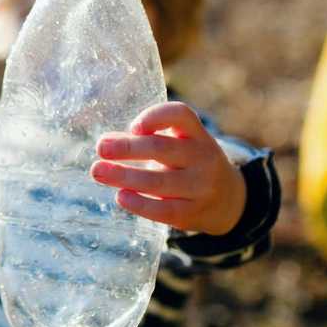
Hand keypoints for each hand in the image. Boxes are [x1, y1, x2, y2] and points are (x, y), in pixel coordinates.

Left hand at [90, 102, 246, 234]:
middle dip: (128, 147)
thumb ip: (144, 141)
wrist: (228, 200)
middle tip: (101, 148)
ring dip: (125, 176)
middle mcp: (202, 156)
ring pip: (160, 181)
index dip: (156, 116)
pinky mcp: (193, 212)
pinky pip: (164, 209)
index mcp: (196, 134)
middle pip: (163, 149)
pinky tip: (120, 196)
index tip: (133, 126)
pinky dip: (140, 203)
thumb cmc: (188, 164)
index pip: (181, 115)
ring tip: (98, 172)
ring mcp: (201, 186)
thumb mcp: (178, 145)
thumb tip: (106, 143)